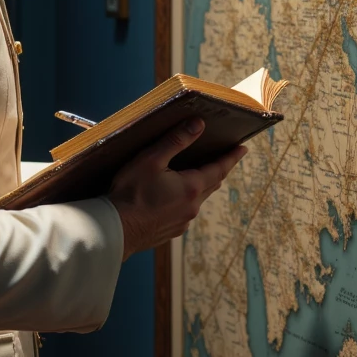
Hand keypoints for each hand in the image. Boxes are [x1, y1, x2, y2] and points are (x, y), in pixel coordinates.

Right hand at [108, 118, 246, 259]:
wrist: (114, 230)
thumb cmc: (130, 193)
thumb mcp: (151, 160)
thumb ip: (176, 141)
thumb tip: (199, 125)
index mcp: (191, 187)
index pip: (219, 169)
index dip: (231, 158)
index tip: (242, 149)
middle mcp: (192, 207)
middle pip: (211, 184)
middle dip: (217, 170)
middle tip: (222, 159)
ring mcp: (182, 222)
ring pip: (197, 200)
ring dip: (199, 187)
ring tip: (194, 176)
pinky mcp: (170, 231)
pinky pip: (184, 213)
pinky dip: (184, 202)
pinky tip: (172, 199)